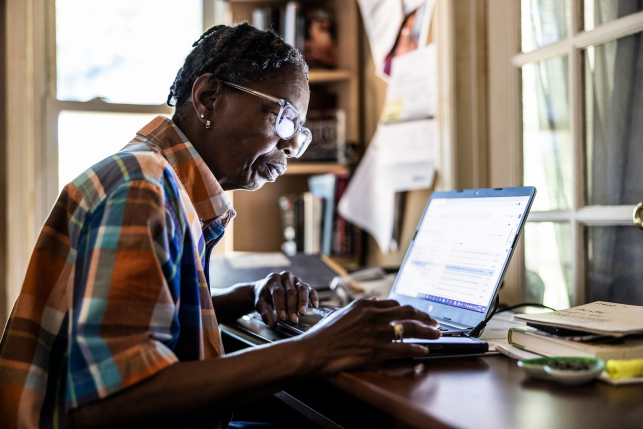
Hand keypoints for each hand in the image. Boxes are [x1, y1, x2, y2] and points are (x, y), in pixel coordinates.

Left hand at [254, 271, 318, 328]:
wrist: (266, 289)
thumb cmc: (264, 297)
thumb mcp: (260, 304)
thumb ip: (266, 314)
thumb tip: (273, 325)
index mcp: (272, 280)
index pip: (278, 292)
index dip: (281, 305)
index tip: (283, 317)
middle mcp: (285, 277)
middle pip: (291, 291)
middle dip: (292, 307)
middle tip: (293, 319)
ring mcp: (295, 280)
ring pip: (302, 288)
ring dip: (303, 301)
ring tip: (302, 312)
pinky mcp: (303, 284)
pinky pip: (310, 290)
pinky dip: (313, 297)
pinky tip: (315, 305)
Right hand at [300, 299, 440, 373]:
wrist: (315, 351)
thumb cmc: (323, 334)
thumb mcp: (340, 313)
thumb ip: (359, 306)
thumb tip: (373, 300)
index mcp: (364, 306)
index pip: (394, 304)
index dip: (408, 309)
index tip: (415, 313)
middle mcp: (373, 317)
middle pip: (407, 313)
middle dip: (424, 317)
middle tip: (434, 322)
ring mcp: (376, 334)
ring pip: (410, 330)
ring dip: (427, 332)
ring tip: (436, 335)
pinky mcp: (377, 351)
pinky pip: (403, 349)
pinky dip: (417, 350)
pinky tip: (424, 351)